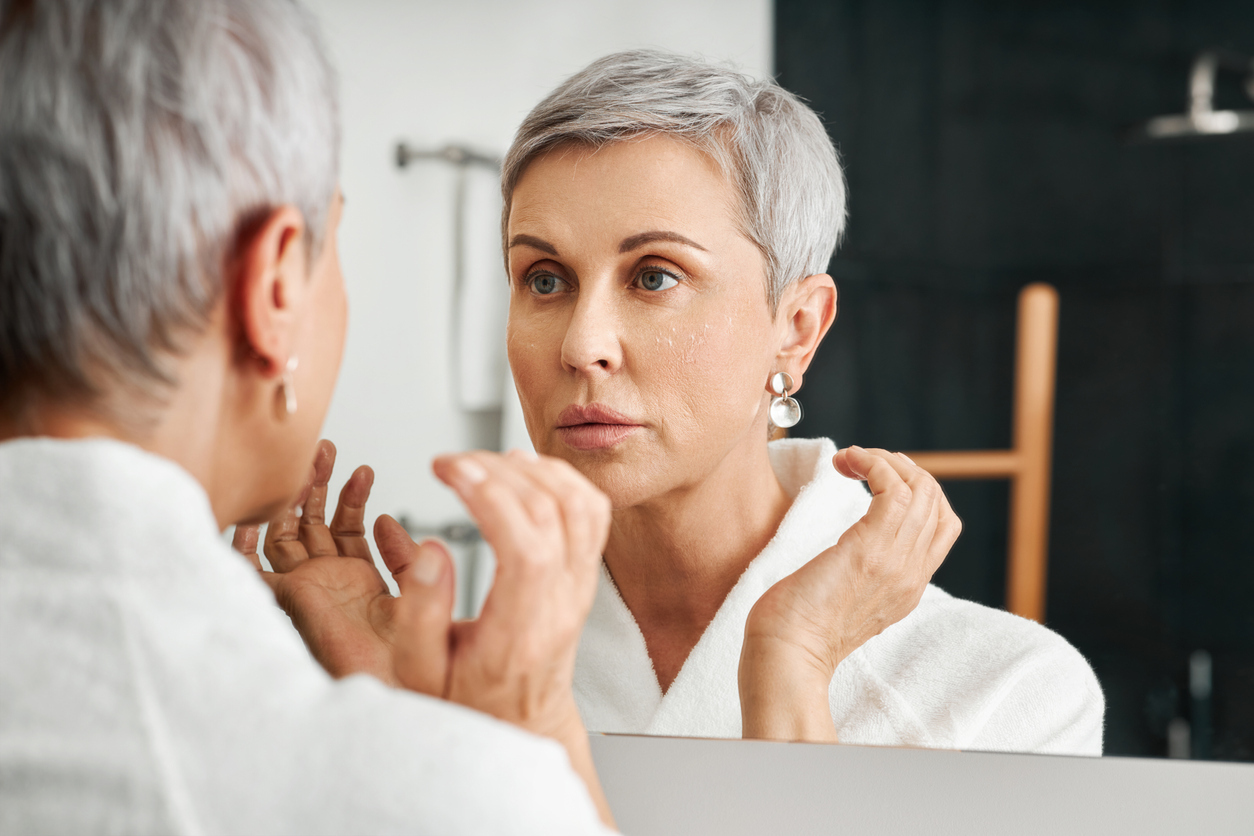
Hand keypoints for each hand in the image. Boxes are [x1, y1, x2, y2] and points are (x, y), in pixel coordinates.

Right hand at [235, 443, 614, 825]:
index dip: (491, 499)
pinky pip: (592, 512)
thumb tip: (433, 550)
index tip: (449, 472)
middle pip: (552, 515)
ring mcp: (581, 587)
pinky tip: (525, 471)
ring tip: (484, 462)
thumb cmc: (466, 700)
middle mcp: (562, 605)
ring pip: (581, 506)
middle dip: (498, 471)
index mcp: (522, 632)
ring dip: (533, 469)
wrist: (518, 723)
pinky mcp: (585, 574)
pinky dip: (563, 478)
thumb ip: (420, 613)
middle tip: (453, 462)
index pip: (528, 549)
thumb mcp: (420, 671)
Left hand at [738, 446, 960, 741]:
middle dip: (902, 468)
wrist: (785, 656)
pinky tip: (847, 463)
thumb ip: (859, 575)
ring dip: (885, 461)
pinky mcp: (869, 550)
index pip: (941, 525)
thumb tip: (846, 549)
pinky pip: (894, 490)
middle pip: (936, 501)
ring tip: (851, 459)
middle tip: (862, 464)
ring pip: (921, 489)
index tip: (875, 481)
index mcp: (908, 587)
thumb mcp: (844, 599)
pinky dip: (874, 464)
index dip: (916, 492)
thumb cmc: (796, 628)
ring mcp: (895, 563)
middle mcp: (911, 575)